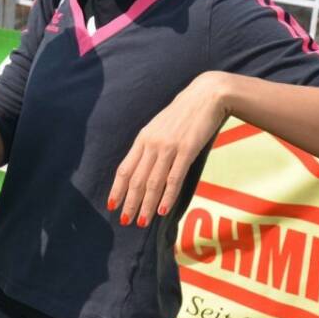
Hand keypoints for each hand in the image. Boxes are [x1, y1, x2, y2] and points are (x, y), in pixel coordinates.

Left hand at [107, 72, 227, 224]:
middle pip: (137, 180)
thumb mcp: (160, 127)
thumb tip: (143, 167)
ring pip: (153, 182)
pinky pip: (174, 178)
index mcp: (143, 139)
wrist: (207, 96)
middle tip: (125, 221)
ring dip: (147, 205)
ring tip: (142, 222)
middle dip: (129, 203)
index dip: (117, 189)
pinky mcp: (187, 150)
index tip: (112, 205)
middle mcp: (152, 144)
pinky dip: (167, 196)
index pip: (125, 169)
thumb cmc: (184, 113)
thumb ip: (150, 145)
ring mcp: (169, 147)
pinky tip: (163, 210)